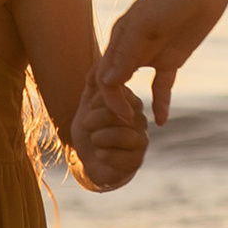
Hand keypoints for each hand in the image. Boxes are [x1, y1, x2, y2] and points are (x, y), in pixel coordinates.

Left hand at [69, 78, 149, 192]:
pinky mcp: (137, 161)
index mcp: (131, 104)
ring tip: (94, 140)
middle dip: (94, 120)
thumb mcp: (86, 106)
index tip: (90, 107)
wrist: (86, 161)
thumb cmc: (88, 131)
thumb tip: (98, 67)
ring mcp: (141, 141)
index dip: (100, 100)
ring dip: (99, 138)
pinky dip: (103, 155)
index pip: (121, 94)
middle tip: (87, 125)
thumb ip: (93, 86)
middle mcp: (140, 121)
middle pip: (119, 114)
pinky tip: (99, 155)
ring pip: (121, 135)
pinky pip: (122, 157)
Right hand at [96, 0, 225, 126]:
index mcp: (118, 40)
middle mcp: (130, 50)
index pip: (104, 76)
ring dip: (134, 105)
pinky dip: (161, 103)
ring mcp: (150, 56)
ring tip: (137, 128)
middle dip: (116, 106)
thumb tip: (107, 82)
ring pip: (135, 87)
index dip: (110, 98)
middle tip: (126, 127)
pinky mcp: (171, 61)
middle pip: (115, 84)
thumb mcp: (144, 25)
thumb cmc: (169, 0)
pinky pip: (162, 87)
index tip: (122, 116)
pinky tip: (161, 122)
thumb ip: (126, 53)